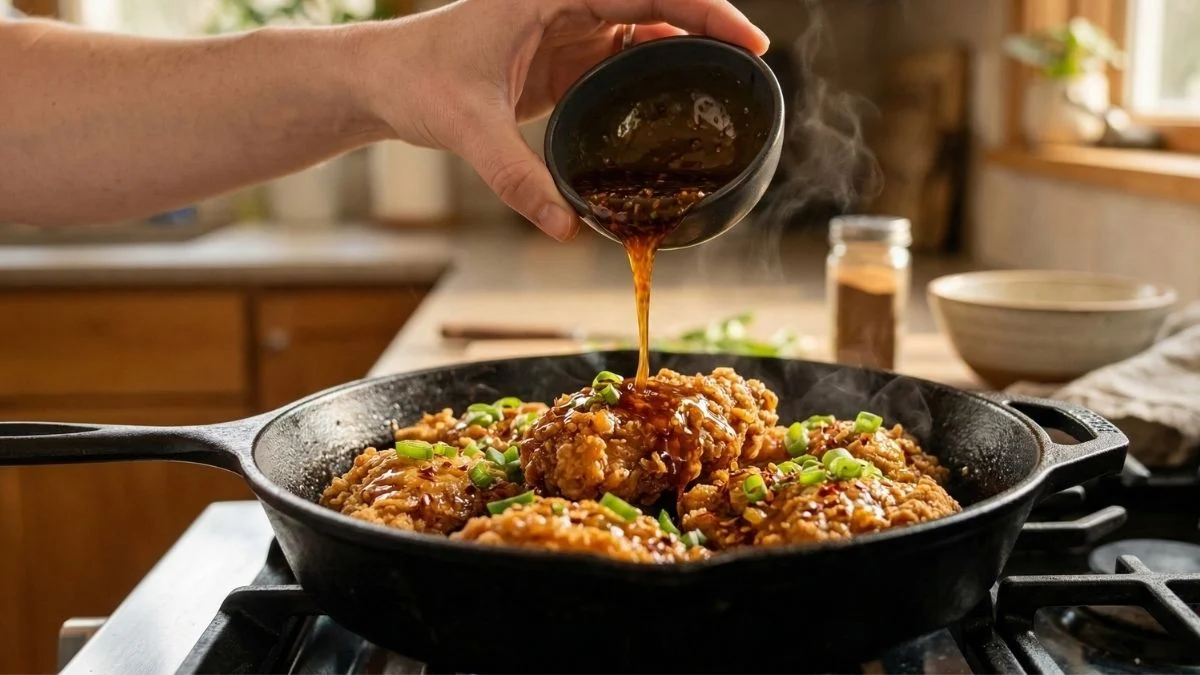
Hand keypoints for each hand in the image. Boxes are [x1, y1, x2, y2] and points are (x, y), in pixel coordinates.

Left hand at [359, 0, 768, 240]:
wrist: (381, 80)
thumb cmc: (415, 79)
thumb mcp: (466, 127)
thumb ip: (516, 178)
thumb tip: (565, 228)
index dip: (705, 9)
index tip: (748, 39)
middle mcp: (566, 1)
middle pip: (658, 3)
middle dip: (708, 28)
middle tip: (752, 68)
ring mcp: (568, 28)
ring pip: (645, 29)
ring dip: (685, 51)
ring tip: (726, 87)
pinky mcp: (564, 59)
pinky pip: (624, 58)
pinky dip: (654, 75)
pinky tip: (678, 102)